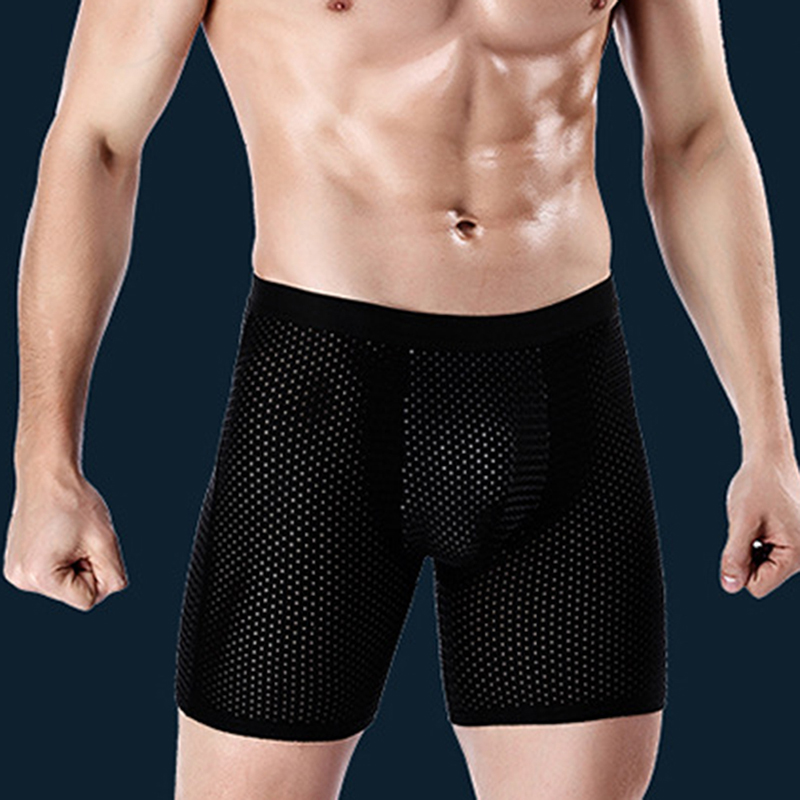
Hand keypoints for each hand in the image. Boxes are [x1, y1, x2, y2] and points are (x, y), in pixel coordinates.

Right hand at [3, 469, 128, 610]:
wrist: (48, 476)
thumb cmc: (75, 503)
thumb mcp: (105, 541)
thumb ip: (114, 574)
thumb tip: (112, 590)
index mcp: (39, 577)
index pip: (87, 599)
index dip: (99, 572)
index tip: (90, 546)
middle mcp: (22, 580)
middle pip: (76, 592)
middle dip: (87, 566)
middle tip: (79, 536)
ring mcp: (17, 572)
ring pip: (66, 582)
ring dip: (76, 561)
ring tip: (68, 534)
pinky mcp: (19, 563)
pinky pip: (54, 571)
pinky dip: (64, 556)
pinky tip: (59, 534)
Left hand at [720, 453, 799, 597]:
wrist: (770, 460)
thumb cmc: (757, 485)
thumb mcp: (741, 521)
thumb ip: (735, 556)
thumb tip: (730, 586)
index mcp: (796, 555)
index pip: (758, 586)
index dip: (739, 568)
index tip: (739, 541)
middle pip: (761, 577)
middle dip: (747, 555)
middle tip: (749, 527)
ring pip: (763, 565)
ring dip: (751, 547)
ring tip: (755, 522)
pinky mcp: (794, 541)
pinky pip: (768, 554)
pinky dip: (757, 541)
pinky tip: (760, 522)